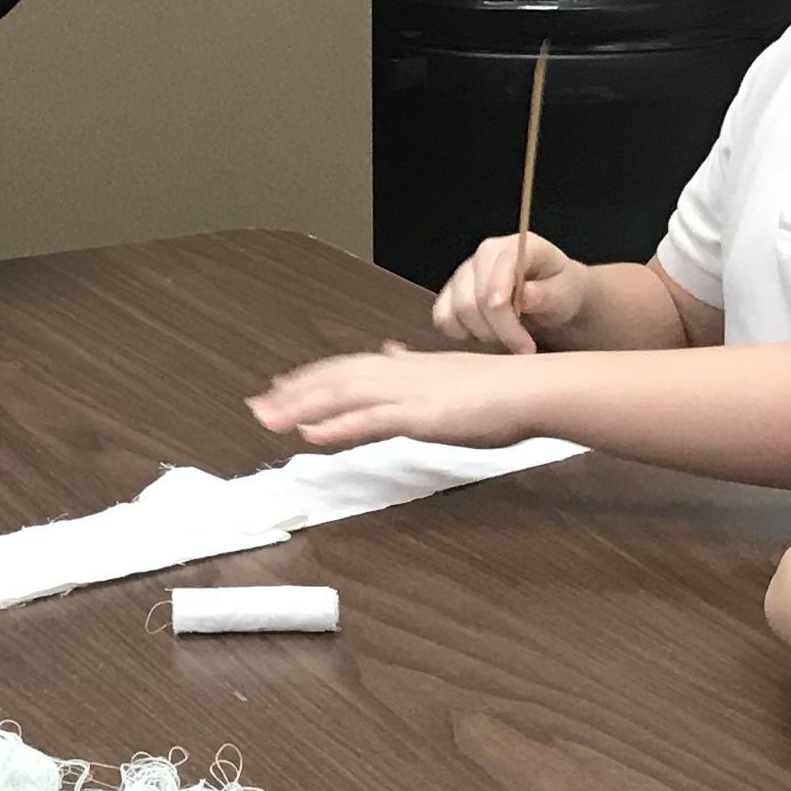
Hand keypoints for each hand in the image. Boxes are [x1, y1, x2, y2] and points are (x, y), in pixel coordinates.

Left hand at [247, 342, 550, 451]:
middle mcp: (400, 373)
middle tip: (258, 406)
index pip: (350, 367)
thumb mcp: (448, 375)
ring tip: (269, 421)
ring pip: (344, 397)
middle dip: (294, 393)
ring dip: (303, 408)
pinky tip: (313, 435)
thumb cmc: (500, 389)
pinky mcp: (421, 415)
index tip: (282, 386)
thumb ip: (416, 369)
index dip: (314, 376)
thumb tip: (392, 355)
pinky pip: (371, 420)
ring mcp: (409, 393)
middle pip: (336, 379)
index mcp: (407, 366)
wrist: (533, 389)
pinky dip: (338, 426)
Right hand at [432, 231, 589, 353]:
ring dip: (484, 333)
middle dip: (500, 328)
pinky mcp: (450, 295)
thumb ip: (548, 294)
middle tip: (525, 347)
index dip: (499, 291)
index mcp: (515, 246)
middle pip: (474, 296)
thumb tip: (526, 295)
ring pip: (457, 311)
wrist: (551, 299)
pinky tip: (487, 333)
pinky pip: (443, 319)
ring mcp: (463, 274)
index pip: (498, 265)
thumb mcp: (566, 293)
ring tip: (509, 337)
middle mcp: (484, 255)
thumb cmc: (560, 292)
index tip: (510, 317)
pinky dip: (463, 333)